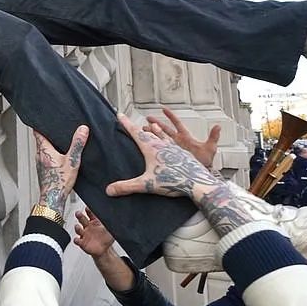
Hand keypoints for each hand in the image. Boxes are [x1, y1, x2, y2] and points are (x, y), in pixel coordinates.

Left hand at [34, 125, 89, 214]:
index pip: (38, 133)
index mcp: (44, 150)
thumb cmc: (59, 182)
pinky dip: (51, 156)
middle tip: (53, 130)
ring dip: (49, 146)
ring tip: (57, 143)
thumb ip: (77, 144)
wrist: (53, 199)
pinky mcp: (43, 172)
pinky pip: (46, 160)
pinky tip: (59, 159)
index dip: (39, 126)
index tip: (41, 120)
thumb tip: (82, 130)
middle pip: (40, 142)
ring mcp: (40, 164)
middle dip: (47, 135)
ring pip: (43, 151)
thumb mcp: (72, 161)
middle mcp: (39, 156)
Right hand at [74, 208, 114, 258]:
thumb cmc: (106, 239)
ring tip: (78, 227)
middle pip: (82, 219)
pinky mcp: (82, 243)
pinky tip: (77, 240)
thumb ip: (112, 223)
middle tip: (78, 213)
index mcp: (94, 222)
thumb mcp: (111, 230)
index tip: (88, 208)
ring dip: (77, 228)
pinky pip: (78, 241)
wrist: (104, 250)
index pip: (90, 214)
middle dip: (79, 216)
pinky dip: (77, 240)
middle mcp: (88, 227)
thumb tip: (119, 217)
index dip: (89, 210)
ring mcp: (84, 234)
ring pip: (78, 229)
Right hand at [107, 114, 251, 236]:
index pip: (136, 132)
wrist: (198, 181)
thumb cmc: (173, 181)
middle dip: (140, 127)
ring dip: (156, 130)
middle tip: (133, 122)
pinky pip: (173, 144)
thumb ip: (127, 186)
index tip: (120, 115)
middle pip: (149, 132)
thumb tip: (108, 190)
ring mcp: (174, 148)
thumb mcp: (147, 184)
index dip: (127, 124)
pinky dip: (168, 141)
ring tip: (153, 125)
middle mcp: (163, 145)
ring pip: (163, 136)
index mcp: (152, 148)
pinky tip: (170, 144)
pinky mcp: (182, 154)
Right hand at [145, 107, 220, 168]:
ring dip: (152, 134)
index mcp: (185, 138)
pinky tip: (145, 143)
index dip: (170, 116)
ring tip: (143, 129)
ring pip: (159, 139)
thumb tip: (218, 125)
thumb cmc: (205, 163)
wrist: (200, 177)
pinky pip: (158, 150)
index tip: (163, 109)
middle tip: (147, 118)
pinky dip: (151, 146)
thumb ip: (213, 137)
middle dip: (156, 124)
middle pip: (164, 130)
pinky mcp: (168, 157)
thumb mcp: (209, 149)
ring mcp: (172, 149)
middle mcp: (177, 142)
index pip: (176, 124)